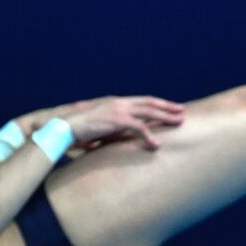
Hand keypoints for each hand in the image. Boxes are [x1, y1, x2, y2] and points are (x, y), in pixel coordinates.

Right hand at [61, 95, 184, 150]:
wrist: (64, 126)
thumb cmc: (78, 130)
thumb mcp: (99, 127)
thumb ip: (113, 130)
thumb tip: (123, 139)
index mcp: (115, 102)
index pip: (141, 100)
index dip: (157, 104)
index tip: (169, 107)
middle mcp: (119, 102)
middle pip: (149, 102)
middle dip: (166, 106)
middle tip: (181, 110)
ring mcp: (118, 109)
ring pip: (148, 111)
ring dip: (165, 117)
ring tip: (179, 122)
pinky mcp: (116, 120)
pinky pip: (138, 127)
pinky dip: (149, 136)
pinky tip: (156, 145)